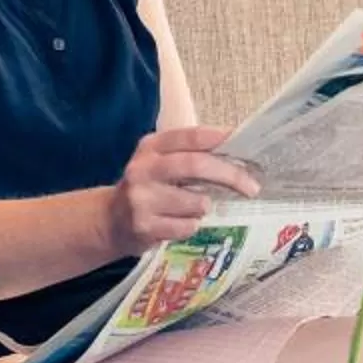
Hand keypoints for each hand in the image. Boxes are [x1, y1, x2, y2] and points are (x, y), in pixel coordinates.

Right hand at [108, 126, 259, 253]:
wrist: (109, 221)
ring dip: (204, 207)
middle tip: (253, 187)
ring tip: (193, 208)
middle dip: (230, 176)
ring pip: (196, 202)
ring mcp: (141, 198)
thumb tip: (239, 154)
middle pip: (196, 165)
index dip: (221, 138)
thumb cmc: (148, 188)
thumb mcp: (161, 163)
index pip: (191, 136)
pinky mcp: (144, 226)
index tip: (245, 145)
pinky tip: (176, 223)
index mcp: (151, 146)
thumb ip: (191, 155)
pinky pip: (187, 227)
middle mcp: (143, 168)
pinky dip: (191, 226)